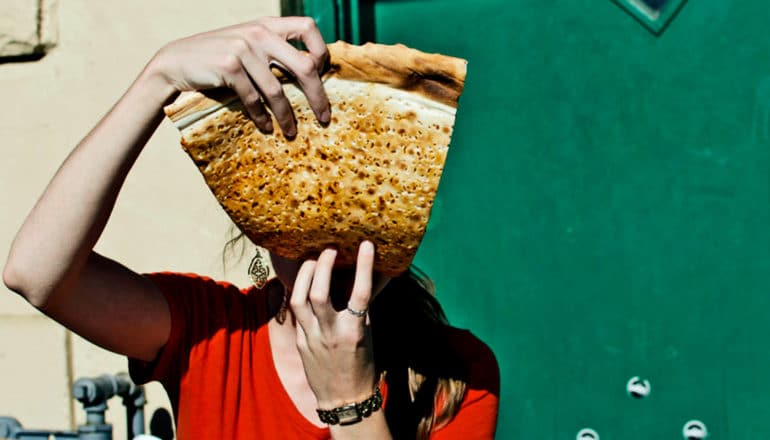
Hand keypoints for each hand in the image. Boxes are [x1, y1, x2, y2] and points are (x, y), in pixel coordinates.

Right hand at [149, 16, 330, 136]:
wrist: (176, 63)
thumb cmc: (218, 59)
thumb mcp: (248, 46)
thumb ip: (273, 52)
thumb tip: (310, 76)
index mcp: (267, 24)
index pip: (308, 27)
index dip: (321, 51)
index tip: (322, 75)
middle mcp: (259, 33)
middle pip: (304, 66)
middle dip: (318, 96)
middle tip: (324, 117)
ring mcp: (243, 48)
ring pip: (278, 90)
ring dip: (287, 116)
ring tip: (291, 132)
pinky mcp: (229, 66)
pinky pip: (254, 99)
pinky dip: (261, 117)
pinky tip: (265, 127)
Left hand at [289, 242, 377, 407]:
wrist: (343, 400)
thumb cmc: (363, 364)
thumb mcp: (369, 334)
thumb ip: (365, 306)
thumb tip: (376, 276)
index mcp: (354, 332)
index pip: (360, 293)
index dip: (364, 266)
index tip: (366, 244)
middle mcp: (330, 334)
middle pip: (319, 294)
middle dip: (322, 266)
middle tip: (330, 249)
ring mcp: (311, 338)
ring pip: (298, 300)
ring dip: (304, 275)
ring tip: (313, 260)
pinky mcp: (299, 341)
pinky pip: (295, 311)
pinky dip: (299, 292)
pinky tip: (304, 280)